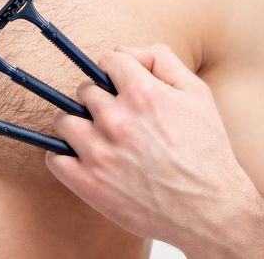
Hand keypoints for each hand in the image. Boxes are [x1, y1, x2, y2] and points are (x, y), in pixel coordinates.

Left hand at [47, 44, 263, 256]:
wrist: (209, 210)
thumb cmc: (206, 150)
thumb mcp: (197, 94)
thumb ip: (162, 61)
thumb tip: (126, 52)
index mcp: (143, 94)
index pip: (109, 61)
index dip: (116, 70)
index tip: (120, 83)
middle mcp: (117, 120)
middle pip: (84, 91)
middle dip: (99, 99)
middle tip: (115, 116)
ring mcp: (98, 153)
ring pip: (63, 120)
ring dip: (77, 124)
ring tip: (95, 135)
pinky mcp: (87, 183)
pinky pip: (54, 157)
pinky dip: (64, 156)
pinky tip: (83, 158)